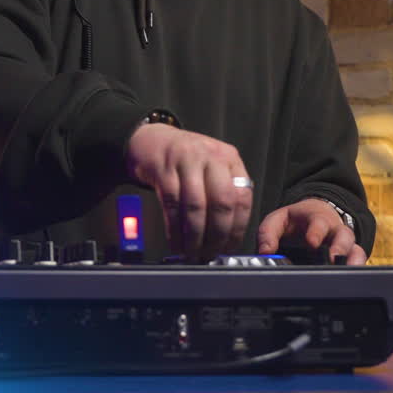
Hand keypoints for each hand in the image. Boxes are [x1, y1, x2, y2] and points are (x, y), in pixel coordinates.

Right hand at [125, 123, 252, 260]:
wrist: (149, 139)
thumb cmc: (182, 159)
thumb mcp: (211, 166)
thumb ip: (223, 192)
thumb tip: (228, 235)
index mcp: (229, 159)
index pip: (242, 198)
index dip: (237, 228)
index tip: (229, 247)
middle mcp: (211, 157)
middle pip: (222, 202)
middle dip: (217, 235)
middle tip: (211, 253)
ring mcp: (186, 161)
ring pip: (196, 206)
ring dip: (194, 236)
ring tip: (192, 251)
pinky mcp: (163, 169)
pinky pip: (172, 205)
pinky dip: (174, 229)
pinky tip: (175, 241)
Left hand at [257, 199, 367, 264]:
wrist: (314, 216)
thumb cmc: (296, 221)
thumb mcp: (278, 220)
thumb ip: (269, 233)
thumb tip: (265, 252)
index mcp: (316, 219)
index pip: (319, 222)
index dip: (316, 231)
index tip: (312, 242)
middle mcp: (334, 230)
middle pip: (344, 235)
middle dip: (340, 247)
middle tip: (333, 258)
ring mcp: (344, 244)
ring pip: (356, 249)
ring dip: (353, 260)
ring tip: (347, 272)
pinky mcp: (348, 256)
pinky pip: (358, 261)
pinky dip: (357, 269)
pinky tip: (352, 279)